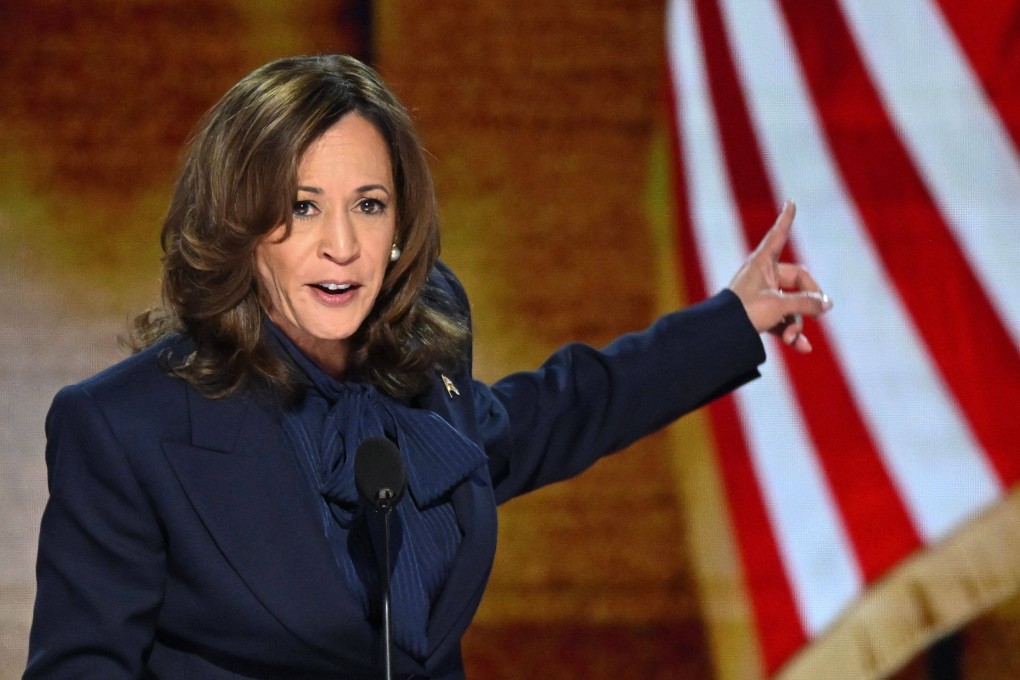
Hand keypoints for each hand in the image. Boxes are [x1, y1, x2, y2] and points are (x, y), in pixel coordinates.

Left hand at [728, 201, 831, 352]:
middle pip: (798, 283)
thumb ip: (806, 303)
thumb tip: (827, 304)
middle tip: (817, 316)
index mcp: (762, 263)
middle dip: (806, 304)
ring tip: (793, 339)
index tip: (790, 202)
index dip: (786, 220)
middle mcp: (763, 275)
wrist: (719, 336)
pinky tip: (801, 347)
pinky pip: (782, 321)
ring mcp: (762, 296)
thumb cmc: (744, 313)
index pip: (778, 236)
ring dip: (796, 324)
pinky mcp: (760, 315)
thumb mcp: (779, 306)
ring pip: (791, 306)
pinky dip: (790, 333)